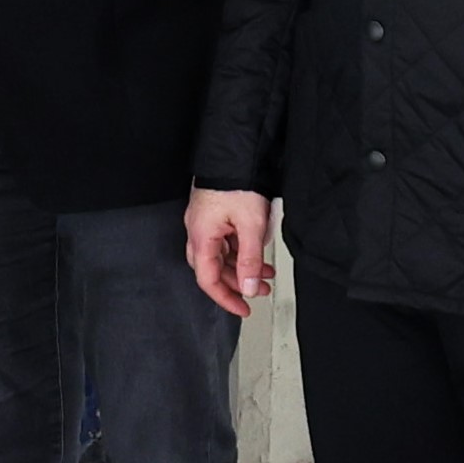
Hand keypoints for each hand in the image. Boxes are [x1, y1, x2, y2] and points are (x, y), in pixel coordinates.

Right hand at [187, 188, 274, 318]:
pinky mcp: (212, 215)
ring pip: (220, 256)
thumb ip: (250, 260)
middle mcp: (197, 231)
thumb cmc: (237, 183)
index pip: (208, 279)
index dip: (226, 298)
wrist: (236, 153)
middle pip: (212, 269)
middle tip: (259, 292)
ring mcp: (204, 223)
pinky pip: (223, 242)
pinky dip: (239, 252)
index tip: (243, 309)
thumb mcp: (251, 226)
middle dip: (236, 284)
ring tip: (266, 274)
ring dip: (241, 267)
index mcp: (201, 236)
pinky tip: (256, 254)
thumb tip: (250, 288)